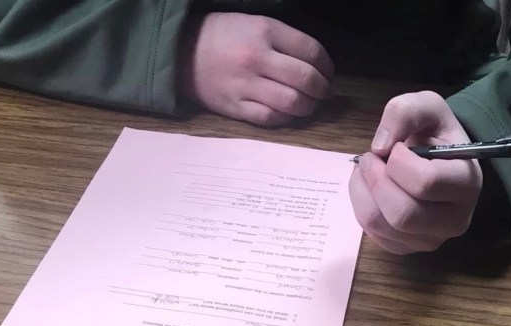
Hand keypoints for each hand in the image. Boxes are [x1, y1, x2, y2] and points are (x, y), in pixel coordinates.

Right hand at [179, 13, 333, 126]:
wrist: (182, 52)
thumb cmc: (223, 36)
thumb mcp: (254, 23)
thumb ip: (284, 40)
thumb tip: (315, 64)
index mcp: (265, 31)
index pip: (311, 52)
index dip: (327, 66)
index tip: (328, 73)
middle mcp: (257, 57)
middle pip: (305, 79)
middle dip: (321, 89)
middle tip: (321, 92)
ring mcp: (245, 85)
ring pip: (291, 102)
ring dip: (307, 107)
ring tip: (308, 105)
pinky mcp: (235, 107)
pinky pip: (270, 118)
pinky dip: (285, 118)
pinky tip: (287, 114)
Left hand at [350, 91, 482, 253]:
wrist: (441, 160)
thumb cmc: (436, 135)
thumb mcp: (427, 106)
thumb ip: (404, 112)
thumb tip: (379, 147)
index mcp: (467, 184)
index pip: (424, 182)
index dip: (398, 161)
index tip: (395, 147)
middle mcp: (454, 220)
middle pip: (402, 213)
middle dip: (375, 180)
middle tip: (370, 159)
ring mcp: (431, 240)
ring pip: (381, 225)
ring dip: (363, 192)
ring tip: (367, 170)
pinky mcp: (407, 249)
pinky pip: (372, 233)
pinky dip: (361, 206)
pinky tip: (371, 189)